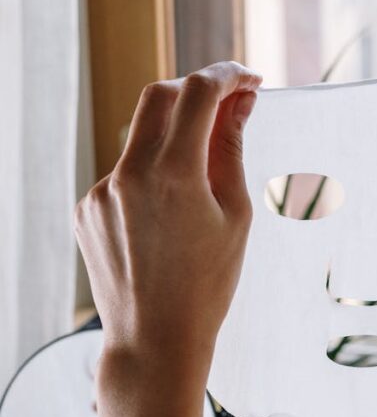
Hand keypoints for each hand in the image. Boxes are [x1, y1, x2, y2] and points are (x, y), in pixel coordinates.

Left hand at [75, 61, 261, 384]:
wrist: (155, 340)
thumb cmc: (207, 286)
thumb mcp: (235, 216)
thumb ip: (231, 150)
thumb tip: (240, 103)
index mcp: (174, 174)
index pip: (198, 92)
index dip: (228, 76)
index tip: (249, 81)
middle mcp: (129, 174)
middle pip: (160, 95)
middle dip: (196, 91)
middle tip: (228, 108)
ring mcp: (101, 191)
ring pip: (140, 136)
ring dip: (173, 137)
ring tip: (200, 181)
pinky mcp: (87, 208)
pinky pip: (122, 172)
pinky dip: (149, 174)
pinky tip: (168, 217)